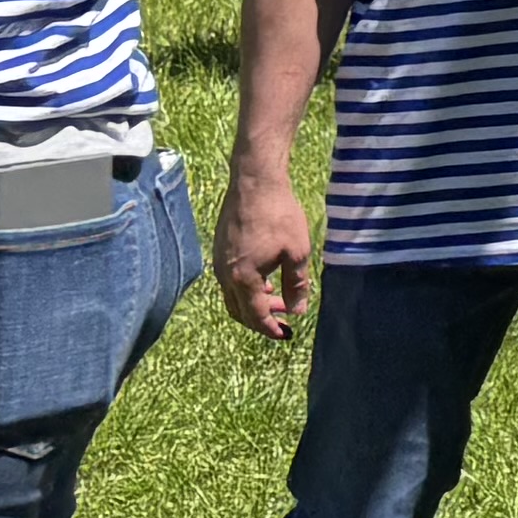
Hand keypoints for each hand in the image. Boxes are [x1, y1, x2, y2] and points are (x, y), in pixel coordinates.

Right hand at [213, 163, 317, 342]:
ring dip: (254, 303)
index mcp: (243, 279)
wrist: (254, 182)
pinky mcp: (219, 249)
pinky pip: (230, 280)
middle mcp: (225, 275)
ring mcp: (219, 262)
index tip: (286, 334)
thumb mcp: (297, 252)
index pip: (255, 316)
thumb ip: (296, 285)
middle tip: (285, 318)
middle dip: (262, 319)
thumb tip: (298, 310)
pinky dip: (247, 287)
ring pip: (233, 296)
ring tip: (278, 299)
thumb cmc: (279, 215)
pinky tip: (266, 278)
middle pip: (240, 311)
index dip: (271, 329)